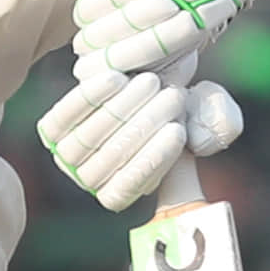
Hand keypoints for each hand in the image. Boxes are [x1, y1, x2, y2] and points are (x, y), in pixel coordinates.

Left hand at [37, 66, 243, 211]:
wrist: (148, 76)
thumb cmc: (183, 104)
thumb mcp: (209, 115)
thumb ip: (218, 128)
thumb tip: (198, 143)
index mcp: (121, 194)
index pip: (124, 192)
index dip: (151, 164)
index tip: (179, 132)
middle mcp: (88, 182)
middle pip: (108, 161)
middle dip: (145, 128)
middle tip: (173, 97)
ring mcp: (66, 156)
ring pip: (88, 138)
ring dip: (123, 109)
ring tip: (152, 82)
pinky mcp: (52, 128)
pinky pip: (64, 118)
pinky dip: (90, 97)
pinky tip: (117, 78)